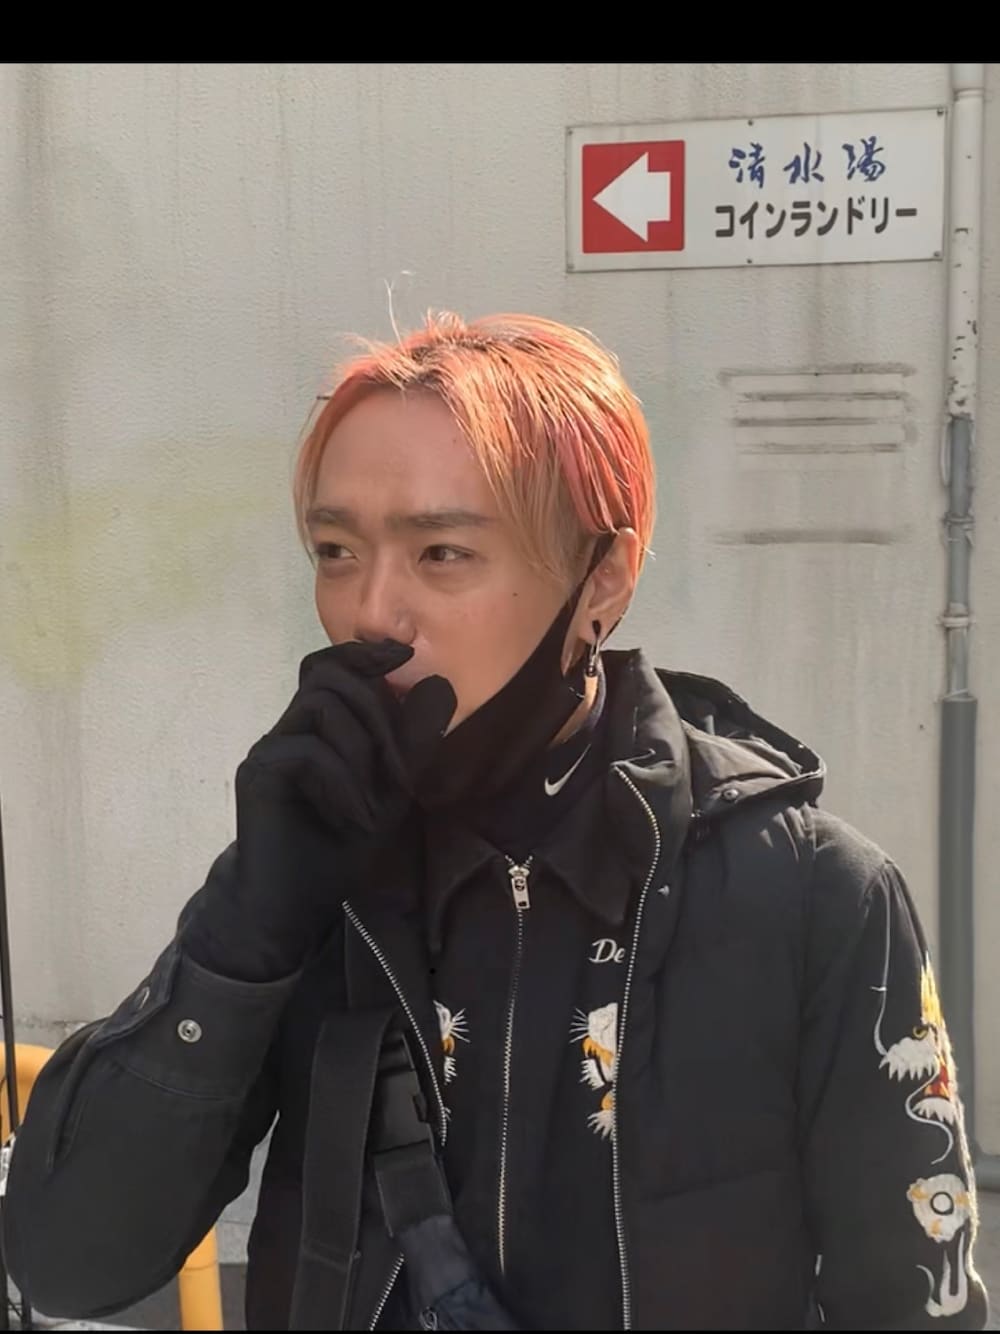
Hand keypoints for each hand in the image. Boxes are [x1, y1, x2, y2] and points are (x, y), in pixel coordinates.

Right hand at [185, 640, 455, 979]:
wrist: (298, 902)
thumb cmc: (341, 844)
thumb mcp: (393, 788)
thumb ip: (415, 740)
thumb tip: (440, 684)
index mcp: (318, 727)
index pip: (331, 665)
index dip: (364, 652)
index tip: (403, 656)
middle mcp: (290, 729)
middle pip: (330, 677)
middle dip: (378, 714)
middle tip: (400, 772)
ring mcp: (271, 748)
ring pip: (320, 705)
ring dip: (363, 750)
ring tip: (375, 802)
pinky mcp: (259, 774)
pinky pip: (307, 751)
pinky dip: (343, 782)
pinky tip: (355, 817)